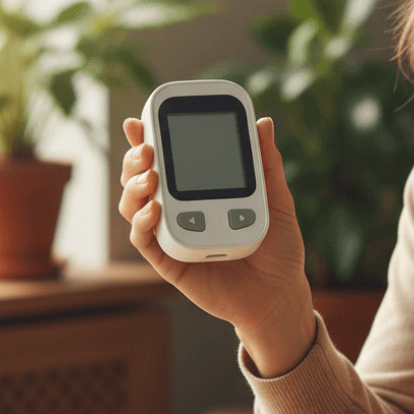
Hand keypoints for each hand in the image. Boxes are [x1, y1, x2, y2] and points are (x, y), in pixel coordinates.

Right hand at [119, 116, 315, 376]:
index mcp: (199, 190)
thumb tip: (264, 123)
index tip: (140, 119)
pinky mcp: (170, 262)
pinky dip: (143, 223)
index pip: (167, 159)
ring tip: (151, 176)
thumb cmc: (277, 247)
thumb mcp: (276, 199)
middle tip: (146, 147)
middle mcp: (178, 209)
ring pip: (134, 206)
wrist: (280, 294)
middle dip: (135, 158)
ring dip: (133, 187)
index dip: (148, 138)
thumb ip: (267, 164)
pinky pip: (145, 241)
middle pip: (140, 178)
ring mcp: (171, 235)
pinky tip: (154, 211)